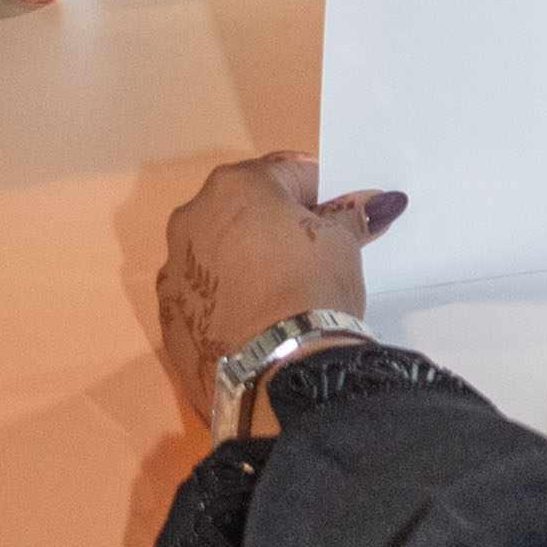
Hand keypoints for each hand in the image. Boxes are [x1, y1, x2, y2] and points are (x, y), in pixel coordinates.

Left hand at [156, 154, 404, 426]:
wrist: (276, 373)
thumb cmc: (311, 288)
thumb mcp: (342, 246)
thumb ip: (351, 217)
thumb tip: (378, 202)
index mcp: (235, 185)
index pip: (288, 173)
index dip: (318, 194)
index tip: (336, 221)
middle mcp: (192, 216)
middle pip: (244, 208)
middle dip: (274, 225)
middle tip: (309, 258)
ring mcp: (174, 268)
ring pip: (217, 251)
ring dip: (243, 261)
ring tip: (279, 295)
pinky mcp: (168, 316)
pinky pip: (202, 294)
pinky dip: (224, 299)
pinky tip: (253, 322)